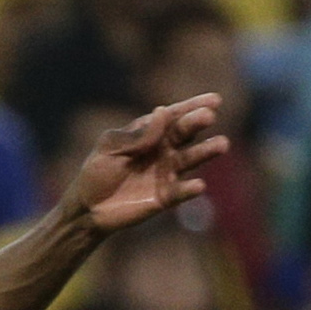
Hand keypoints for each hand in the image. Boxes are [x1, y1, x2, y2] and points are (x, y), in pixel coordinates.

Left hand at [63, 95, 228, 235]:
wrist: (88, 209)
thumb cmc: (97, 172)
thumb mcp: (110, 148)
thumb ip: (136, 135)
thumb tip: (162, 112)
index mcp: (149, 132)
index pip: (173, 115)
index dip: (193, 106)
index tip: (214, 100)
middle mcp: (163, 149)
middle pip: (184, 133)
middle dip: (197, 123)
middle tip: (209, 116)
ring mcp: (166, 172)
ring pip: (190, 159)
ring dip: (206, 151)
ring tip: (221, 144)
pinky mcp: (166, 196)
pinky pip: (180, 191)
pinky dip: (189, 188)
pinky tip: (199, 185)